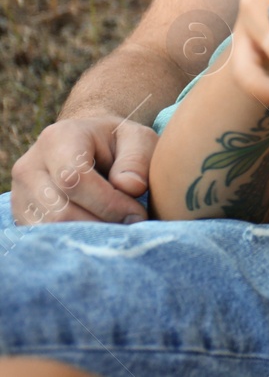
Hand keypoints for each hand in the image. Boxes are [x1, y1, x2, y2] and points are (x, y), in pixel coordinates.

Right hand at [10, 115, 156, 223]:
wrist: (88, 144)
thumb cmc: (117, 142)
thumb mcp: (137, 138)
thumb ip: (137, 159)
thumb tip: (130, 187)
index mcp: (58, 139)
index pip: (74, 179)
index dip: (108, 203)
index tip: (137, 215)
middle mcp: (30, 166)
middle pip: (60, 211)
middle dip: (101, 224)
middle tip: (130, 226)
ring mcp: (20, 193)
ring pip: (50, 229)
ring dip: (88, 236)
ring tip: (116, 228)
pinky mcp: (22, 215)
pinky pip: (44, 237)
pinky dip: (74, 240)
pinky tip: (97, 232)